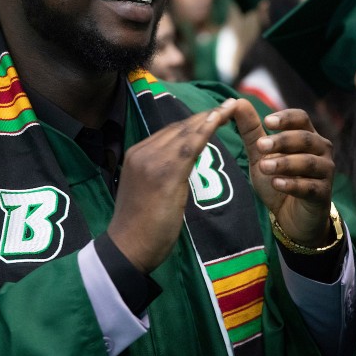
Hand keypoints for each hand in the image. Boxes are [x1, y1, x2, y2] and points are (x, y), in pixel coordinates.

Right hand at [109, 98, 241, 273]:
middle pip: (177, 128)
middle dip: (203, 117)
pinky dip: (205, 131)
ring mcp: (151, 161)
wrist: (127, 248)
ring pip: (184, 133)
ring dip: (208, 119)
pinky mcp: (165, 174)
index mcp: (136, 156)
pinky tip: (218, 121)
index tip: (210, 116)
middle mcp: (141, 153)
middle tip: (226, 106)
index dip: (191, 123)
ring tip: (228, 109)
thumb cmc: (139, 227)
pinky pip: (189, 146)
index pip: (168, 133)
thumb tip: (180, 167)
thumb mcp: (147, 192)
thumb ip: (161, 174)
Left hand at [232, 101, 334, 247]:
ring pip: (309, 162)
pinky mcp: (323, 194)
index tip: (267, 122)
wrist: (291, 218)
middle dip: (282, 141)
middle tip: (260, 146)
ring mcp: (325, 172)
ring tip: (265, 166)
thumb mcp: (260, 155)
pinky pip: (310, 186)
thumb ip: (250, 130)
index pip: (301, 117)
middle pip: (305, 138)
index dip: (286, 118)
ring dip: (285, 163)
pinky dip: (293, 184)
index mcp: (307, 136)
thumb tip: (238, 102)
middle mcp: (321, 150)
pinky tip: (278, 183)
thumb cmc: (278, 181)